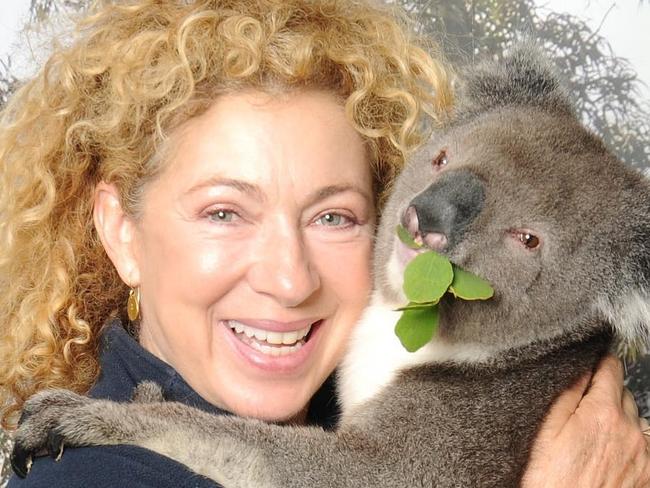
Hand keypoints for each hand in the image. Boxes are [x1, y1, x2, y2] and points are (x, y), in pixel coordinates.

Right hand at [522, 355, 649, 487]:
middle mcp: (630, 431)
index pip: (611, 369)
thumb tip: (579, 369)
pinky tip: (608, 453)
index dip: (599, 363)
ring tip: (594, 433)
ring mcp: (643, 456)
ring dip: (619, 418)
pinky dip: (631, 443)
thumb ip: (566, 394)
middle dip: (606, 393)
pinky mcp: (647, 476)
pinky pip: (645, 447)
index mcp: (603, 413)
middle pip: (624, 393)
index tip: (591, 364)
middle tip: (583, 406)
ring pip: (636, 420)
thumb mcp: (545, 429)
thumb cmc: (549, 479)